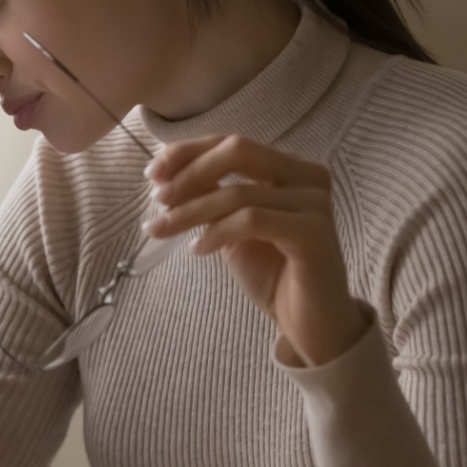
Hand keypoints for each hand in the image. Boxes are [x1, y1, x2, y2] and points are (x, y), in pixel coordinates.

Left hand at [144, 135, 367, 365]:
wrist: (311, 323)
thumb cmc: (273, 274)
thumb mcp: (231, 228)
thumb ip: (210, 196)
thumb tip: (164, 174)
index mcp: (290, 167)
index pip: (232, 143)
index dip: (188, 152)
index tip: (151, 173)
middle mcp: (308, 176)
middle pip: (238, 151)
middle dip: (189, 172)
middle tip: (157, 198)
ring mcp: (315, 202)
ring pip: (239, 192)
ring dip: (191, 210)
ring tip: (161, 228)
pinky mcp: (313, 232)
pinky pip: (252, 220)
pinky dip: (217, 232)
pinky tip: (198, 249)